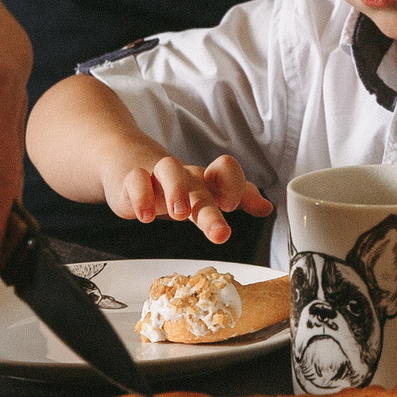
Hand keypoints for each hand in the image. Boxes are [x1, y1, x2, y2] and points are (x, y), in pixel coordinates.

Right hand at [105, 155, 273, 244]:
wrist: (128, 163)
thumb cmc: (173, 184)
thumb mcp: (204, 194)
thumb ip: (237, 199)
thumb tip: (268, 207)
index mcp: (206, 181)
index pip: (228, 174)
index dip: (238, 188)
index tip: (242, 207)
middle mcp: (186, 176)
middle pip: (202, 186)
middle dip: (212, 212)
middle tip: (220, 234)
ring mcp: (158, 174)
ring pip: (170, 169)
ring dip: (177, 191)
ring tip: (180, 215)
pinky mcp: (133, 177)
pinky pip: (137, 179)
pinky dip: (141, 196)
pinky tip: (144, 216)